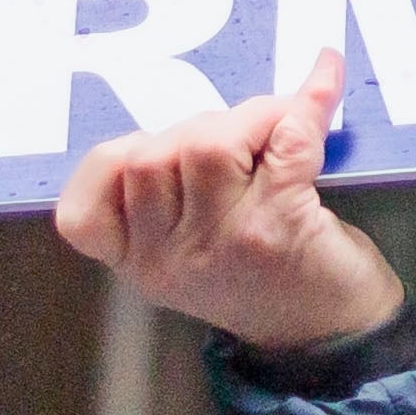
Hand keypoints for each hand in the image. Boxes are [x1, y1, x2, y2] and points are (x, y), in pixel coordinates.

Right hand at [51, 50, 408, 353]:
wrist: (335, 339)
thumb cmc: (267, 282)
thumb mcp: (192, 257)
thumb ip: (168, 203)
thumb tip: (193, 118)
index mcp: (139, 265)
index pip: (81, 210)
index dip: (113, 160)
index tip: (157, 149)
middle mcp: (169, 260)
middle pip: (149, 157)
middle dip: (196, 126)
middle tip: (243, 137)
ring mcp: (222, 244)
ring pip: (205, 143)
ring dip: (246, 117)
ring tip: (276, 128)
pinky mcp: (280, 227)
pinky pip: (285, 142)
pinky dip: (309, 100)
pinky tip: (325, 75)